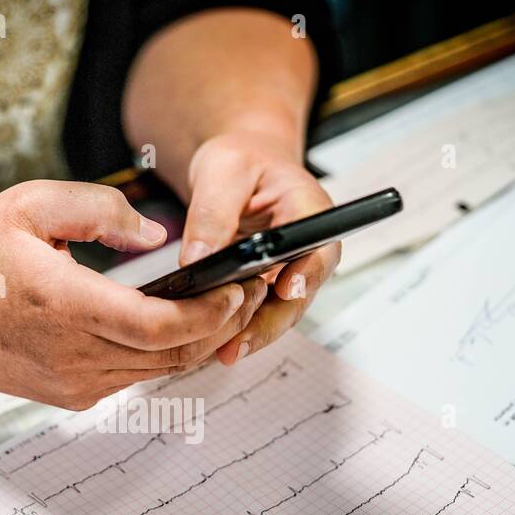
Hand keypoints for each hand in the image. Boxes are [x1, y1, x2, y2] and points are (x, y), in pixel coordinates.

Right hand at [0, 180, 265, 407]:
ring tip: (220, 304)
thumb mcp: (31, 205)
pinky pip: (133, 379)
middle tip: (247, 290)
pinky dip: (162, 354)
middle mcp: (75, 356)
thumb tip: (155, 234)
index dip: (211, 312)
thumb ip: (100, 210)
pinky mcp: (72, 396)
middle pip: (175, 354)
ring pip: (159, 371)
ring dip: (196, 341)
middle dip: (221, 325)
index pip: (162, 326)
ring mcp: (75, 384)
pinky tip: (172, 323)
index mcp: (68, 307)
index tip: (235, 287)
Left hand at [181, 132, 340, 364]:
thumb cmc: (241, 161)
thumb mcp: (223, 170)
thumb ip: (213, 212)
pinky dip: (238, 328)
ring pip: (278, 313)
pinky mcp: (268, 289)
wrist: (241, 168)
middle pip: (298, 295)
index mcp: (310, 211)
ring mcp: (290, 273)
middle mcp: (308, 249)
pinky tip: (212, 343)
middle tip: (237, 344)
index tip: (286, 290)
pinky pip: (257, 313)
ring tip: (224, 353)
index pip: (318, 248)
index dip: (305, 273)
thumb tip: (197, 259)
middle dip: (269, 323)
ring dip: (252, 334)